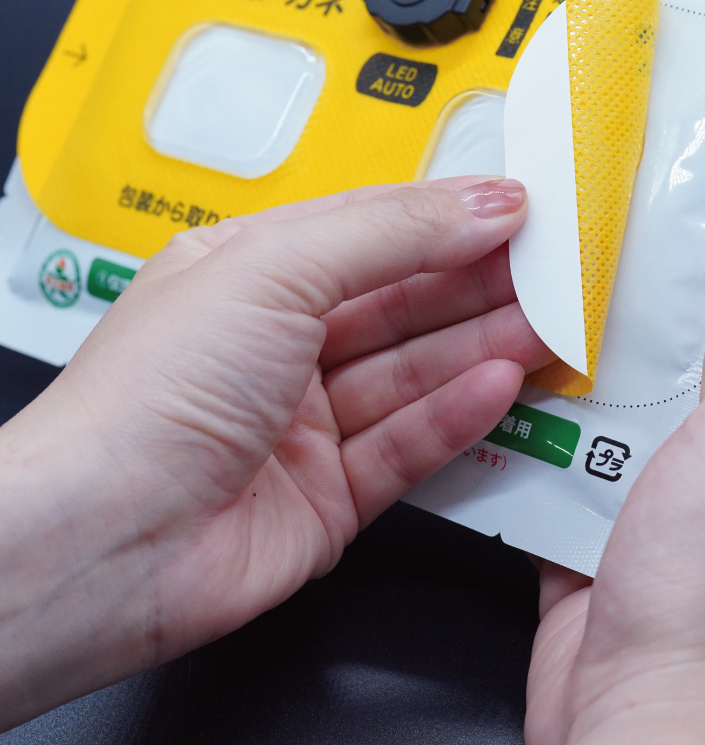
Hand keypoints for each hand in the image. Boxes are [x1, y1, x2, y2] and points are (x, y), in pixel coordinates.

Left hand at [0, 177, 553, 725]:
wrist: (103, 542)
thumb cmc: (146, 399)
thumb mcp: (274, 271)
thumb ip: (394, 232)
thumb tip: (486, 201)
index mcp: (244, 274)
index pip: (370, 231)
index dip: (450, 218)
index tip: (527, 209)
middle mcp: (273, 347)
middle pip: (404, 304)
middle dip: (484, 284)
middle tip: (561, 270)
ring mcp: (303, 427)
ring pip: (418, 375)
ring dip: (487, 347)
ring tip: (554, 327)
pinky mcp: (330, 499)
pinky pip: (412, 447)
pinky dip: (461, 417)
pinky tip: (502, 387)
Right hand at [523, 240, 704, 744]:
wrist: (647, 723)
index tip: (674, 232)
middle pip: (690, 369)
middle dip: (635, 336)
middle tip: (585, 286)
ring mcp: (680, 516)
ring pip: (621, 420)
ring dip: (579, 397)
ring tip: (539, 350)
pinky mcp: (612, 550)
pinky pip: (568, 479)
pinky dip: (537, 456)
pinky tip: (509, 424)